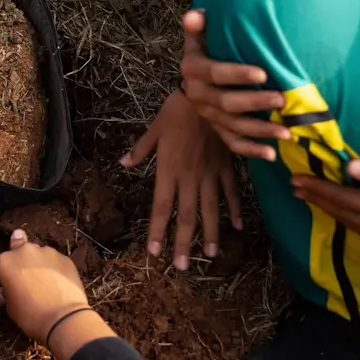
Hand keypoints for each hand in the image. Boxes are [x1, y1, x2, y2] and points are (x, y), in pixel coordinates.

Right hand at [0, 229, 90, 341]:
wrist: (63, 318)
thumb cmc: (30, 314)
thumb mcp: (11, 307)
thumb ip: (7, 293)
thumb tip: (4, 292)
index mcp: (6, 261)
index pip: (4, 259)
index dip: (10, 270)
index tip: (14, 281)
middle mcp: (26, 251)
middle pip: (23, 250)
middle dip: (25, 261)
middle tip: (31, 279)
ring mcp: (48, 252)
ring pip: (42, 254)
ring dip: (42, 264)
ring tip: (48, 283)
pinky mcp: (65, 258)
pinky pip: (57, 261)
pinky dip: (57, 269)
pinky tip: (60, 284)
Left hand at [123, 90, 242, 268]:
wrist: (208, 93)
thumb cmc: (177, 109)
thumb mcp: (154, 128)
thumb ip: (140, 150)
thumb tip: (123, 164)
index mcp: (168, 169)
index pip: (160, 206)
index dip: (157, 230)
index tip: (154, 251)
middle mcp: (189, 177)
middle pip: (186, 216)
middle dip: (184, 242)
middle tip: (183, 266)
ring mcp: (210, 173)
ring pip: (210, 209)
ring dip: (210, 233)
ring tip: (209, 255)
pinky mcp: (227, 166)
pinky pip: (231, 192)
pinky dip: (235, 210)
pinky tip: (237, 227)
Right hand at [180, 10, 287, 159]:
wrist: (198, 75)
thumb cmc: (209, 47)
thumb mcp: (201, 35)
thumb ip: (199, 25)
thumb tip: (196, 14)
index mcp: (192, 69)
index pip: (214, 72)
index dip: (237, 74)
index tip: (262, 74)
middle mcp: (196, 94)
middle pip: (224, 102)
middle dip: (254, 103)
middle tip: (281, 100)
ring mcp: (207, 114)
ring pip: (232, 126)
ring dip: (259, 131)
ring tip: (286, 132)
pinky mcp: (217, 129)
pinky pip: (232, 144)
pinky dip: (251, 151)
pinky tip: (271, 155)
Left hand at [294, 160, 359, 264]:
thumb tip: (350, 166)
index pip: (340, 197)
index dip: (317, 187)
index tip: (295, 179)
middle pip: (341, 212)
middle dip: (316, 198)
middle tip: (295, 188)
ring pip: (351, 225)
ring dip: (330, 211)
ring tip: (313, 201)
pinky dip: (348, 222)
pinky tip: (348, 220)